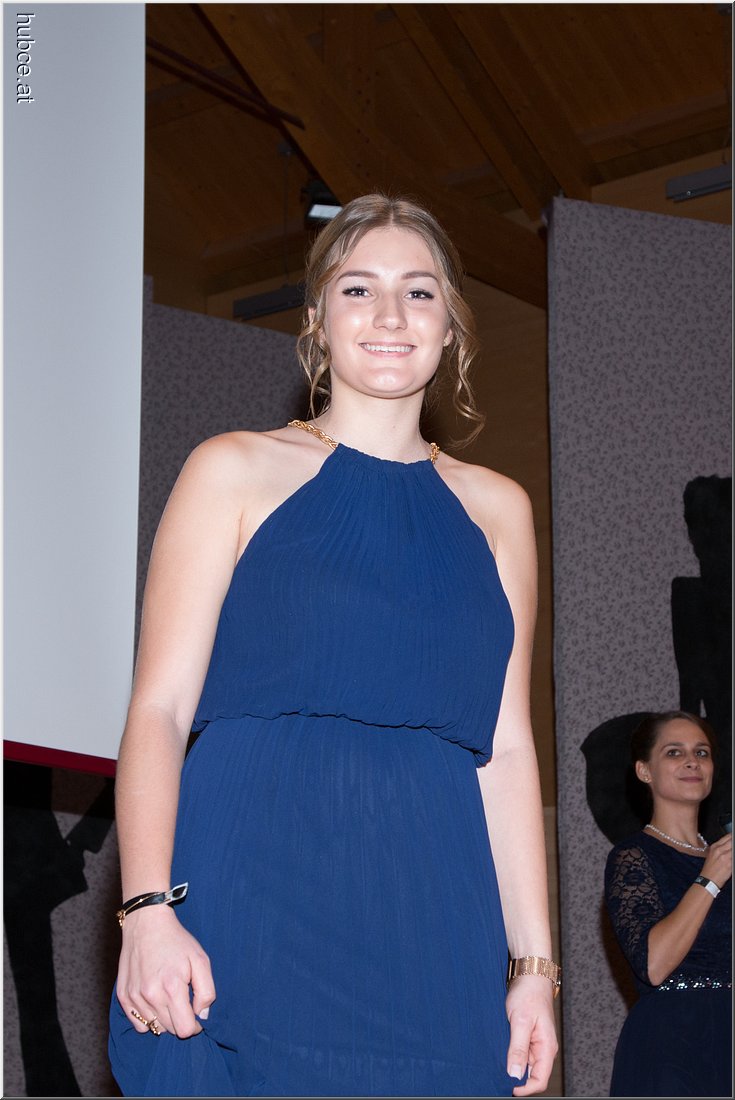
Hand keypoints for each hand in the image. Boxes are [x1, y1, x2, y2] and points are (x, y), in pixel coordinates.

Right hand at [116, 904, 215, 1037]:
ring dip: (165, 1019)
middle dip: (181, 1020)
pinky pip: (138, 1023)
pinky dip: (148, 1018)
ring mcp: (134, 997)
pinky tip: (154, 1000)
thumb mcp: (201, 959)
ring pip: (154, 1027)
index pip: (185, 1030)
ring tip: (169, 998)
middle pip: (170, 1030)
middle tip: (184, 1001)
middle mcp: (150, 996)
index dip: (195, 1026)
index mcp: (172, 988)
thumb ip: (206, 991)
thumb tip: (201, 1015)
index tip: (197, 1015)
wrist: (146, 924)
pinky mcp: (123, 996)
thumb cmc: (176, 941)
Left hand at [505, 975, 558, 1095]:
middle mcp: (543, 1048)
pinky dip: (510, 1053)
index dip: (524, 1089)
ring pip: (524, 1064)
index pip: (540, 1080)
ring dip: (511, 1065)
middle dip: (516, 1078)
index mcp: (547, 1048)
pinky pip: (520, 1052)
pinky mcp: (527, 1035)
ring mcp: (535, 1042)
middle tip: (497, 1074)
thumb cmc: (528, 994)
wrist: (529, 974)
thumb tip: (516, 1075)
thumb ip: (518, 1048)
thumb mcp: (521, 1021)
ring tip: (496, 1060)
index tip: (506, 1086)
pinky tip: (498, 1048)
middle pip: (531, 1075)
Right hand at [702, 832, 731, 888]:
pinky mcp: (730, 864)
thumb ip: (721, 848)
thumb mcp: (712, 855)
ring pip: (734, 849)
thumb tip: (729, 845)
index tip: (733, 838)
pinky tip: (732, 861)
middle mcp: (719, 850)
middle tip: (733, 849)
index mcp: (715, 846)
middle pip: (732, 841)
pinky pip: (734, 857)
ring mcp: (725, 857)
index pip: (728, 836)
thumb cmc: (710, 869)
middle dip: (734, 843)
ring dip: (734, 851)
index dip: (732, 837)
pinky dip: (734, 857)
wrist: (708, 880)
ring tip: (731, 855)